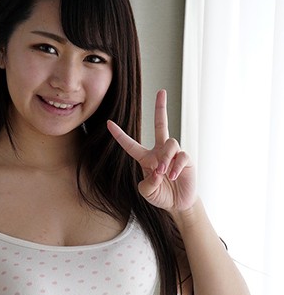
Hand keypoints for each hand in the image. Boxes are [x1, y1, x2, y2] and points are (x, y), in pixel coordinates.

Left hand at [107, 89, 196, 214]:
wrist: (178, 203)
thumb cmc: (161, 195)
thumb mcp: (147, 192)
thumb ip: (147, 183)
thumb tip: (157, 171)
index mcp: (146, 158)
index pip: (131, 144)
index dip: (120, 135)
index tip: (109, 123)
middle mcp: (160, 151)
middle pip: (161, 124)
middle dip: (161, 108)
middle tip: (161, 91)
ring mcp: (174, 154)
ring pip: (170, 142)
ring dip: (165, 158)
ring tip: (163, 173)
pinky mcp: (186, 159)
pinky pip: (181, 156)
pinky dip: (175, 167)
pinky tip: (173, 177)